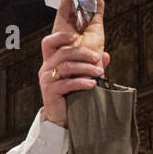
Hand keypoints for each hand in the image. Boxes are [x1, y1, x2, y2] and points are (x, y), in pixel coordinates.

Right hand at [38, 0, 107, 126]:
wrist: (62, 118)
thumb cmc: (72, 95)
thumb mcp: (82, 76)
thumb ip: (91, 65)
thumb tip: (106, 56)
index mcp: (51, 61)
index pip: (49, 42)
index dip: (61, 36)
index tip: (76, 36)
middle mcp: (46, 68)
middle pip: (63, 52)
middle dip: (83, 53)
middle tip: (97, 57)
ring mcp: (47, 80)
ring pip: (66, 67)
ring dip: (85, 68)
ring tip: (98, 72)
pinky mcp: (50, 92)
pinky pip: (67, 83)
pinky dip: (81, 82)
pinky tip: (92, 84)